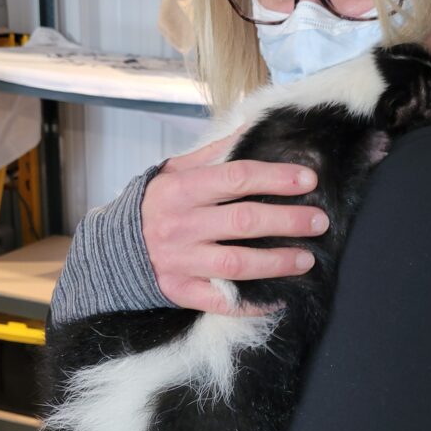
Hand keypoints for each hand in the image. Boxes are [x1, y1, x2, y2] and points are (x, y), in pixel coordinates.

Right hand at [141, 126, 329, 316]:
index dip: (276, 178)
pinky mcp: (181, 291)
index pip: (237, 178)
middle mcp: (182, 225)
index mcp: (182, 190)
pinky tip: (279, 298)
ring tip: (307, 260)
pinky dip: (252, 303)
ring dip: (277, 262)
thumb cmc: (154, 205)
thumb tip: (252, 127)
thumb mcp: (175, 171)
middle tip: (319, 221)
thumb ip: (214, 153)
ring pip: (237, 264)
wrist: (111, 248)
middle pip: (244, 222)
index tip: (308, 180)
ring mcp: (182, 261)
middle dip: (288, 221)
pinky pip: (221, 301)